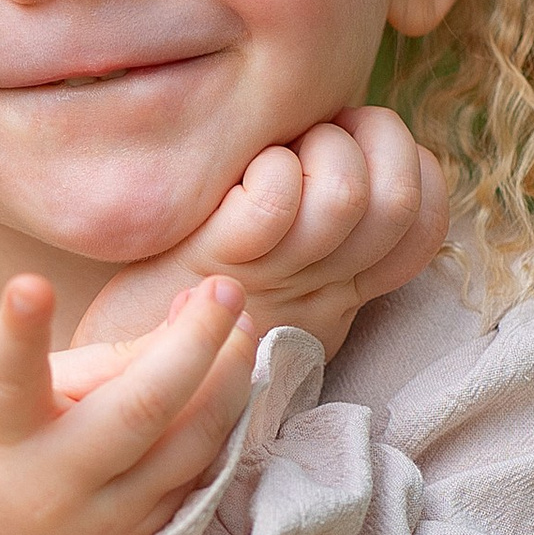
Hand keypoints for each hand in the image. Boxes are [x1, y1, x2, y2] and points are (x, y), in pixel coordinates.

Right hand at [0, 274, 256, 534]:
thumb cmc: (5, 461)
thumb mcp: (15, 406)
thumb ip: (96, 361)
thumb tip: (190, 313)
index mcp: (4, 435)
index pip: (10, 380)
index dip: (19, 334)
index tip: (30, 285)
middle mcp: (57, 481)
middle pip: (140, 410)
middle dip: (194, 343)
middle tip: (224, 289)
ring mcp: (112, 518)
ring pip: (192, 443)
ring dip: (230, 376)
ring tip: (241, 322)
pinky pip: (203, 469)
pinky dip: (226, 416)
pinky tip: (236, 375)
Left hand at [72, 106, 446, 362]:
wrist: (110, 400)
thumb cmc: (177, 319)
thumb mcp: (267, 289)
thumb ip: (309, 240)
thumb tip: (338, 159)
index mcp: (339, 291)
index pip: (424, 222)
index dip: (414, 169)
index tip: (360, 149)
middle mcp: (320, 290)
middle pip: (396, 199)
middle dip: (374, 139)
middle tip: (321, 133)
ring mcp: (272, 281)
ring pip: (346, 194)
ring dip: (318, 148)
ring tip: (277, 154)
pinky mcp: (217, 268)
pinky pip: (276, 202)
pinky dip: (268, 171)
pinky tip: (238, 182)